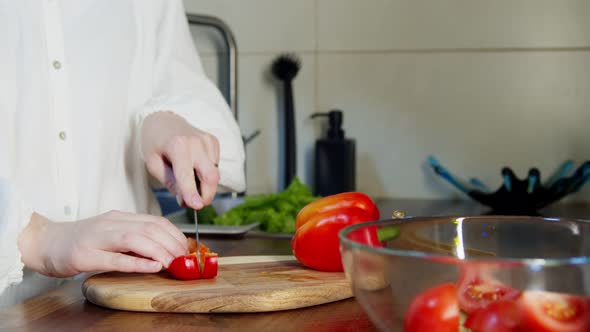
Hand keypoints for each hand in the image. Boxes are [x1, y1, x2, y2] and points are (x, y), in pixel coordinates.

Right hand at [18, 211, 187, 276]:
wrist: (44, 243)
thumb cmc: (80, 242)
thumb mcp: (110, 235)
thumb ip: (134, 239)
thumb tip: (165, 250)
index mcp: (119, 218)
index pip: (155, 221)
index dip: (175, 235)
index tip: (187, 249)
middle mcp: (110, 223)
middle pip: (150, 229)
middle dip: (172, 243)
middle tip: (185, 259)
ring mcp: (96, 238)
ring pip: (135, 239)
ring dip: (159, 251)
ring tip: (173, 263)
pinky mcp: (84, 256)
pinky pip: (115, 258)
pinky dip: (137, 262)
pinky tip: (152, 266)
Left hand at [142, 111, 219, 209]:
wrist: (164, 121)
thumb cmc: (155, 142)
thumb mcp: (153, 164)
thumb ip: (170, 182)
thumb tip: (185, 200)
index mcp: (178, 146)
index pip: (187, 175)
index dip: (192, 193)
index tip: (197, 206)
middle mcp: (196, 142)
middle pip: (211, 176)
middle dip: (207, 195)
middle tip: (196, 203)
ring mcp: (208, 141)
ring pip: (214, 173)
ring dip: (204, 184)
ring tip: (188, 177)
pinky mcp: (214, 142)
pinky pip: (215, 166)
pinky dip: (206, 172)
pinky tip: (194, 165)